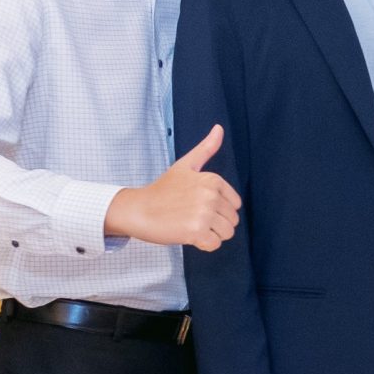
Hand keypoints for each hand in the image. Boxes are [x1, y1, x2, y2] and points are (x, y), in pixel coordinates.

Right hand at [107, 125, 240, 250]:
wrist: (139, 209)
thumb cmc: (162, 190)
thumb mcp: (185, 165)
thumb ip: (206, 149)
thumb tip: (219, 128)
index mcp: (212, 180)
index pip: (235, 204)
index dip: (219, 209)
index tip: (198, 205)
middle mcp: (211, 196)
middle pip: (232, 221)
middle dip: (215, 223)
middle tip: (192, 217)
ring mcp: (204, 214)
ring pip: (226, 234)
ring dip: (210, 234)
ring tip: (191, 225)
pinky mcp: (196, 232)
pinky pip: (214, 245)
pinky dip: (203, 245)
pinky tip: (188, 235)